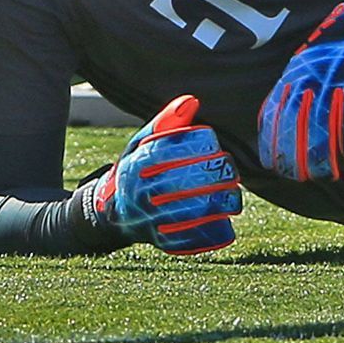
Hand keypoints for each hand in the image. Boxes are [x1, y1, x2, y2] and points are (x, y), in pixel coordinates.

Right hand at [90, 94, 242, 254]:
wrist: (110, 211)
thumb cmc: (136, 169)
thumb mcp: (143, 143)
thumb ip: (168, 122)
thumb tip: (192, 101)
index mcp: (138, 164)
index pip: (177, 151)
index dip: (204, 149)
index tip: (217, 149)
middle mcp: (141, 192)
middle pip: (188, 181)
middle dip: (217, 176)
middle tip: (231, 173)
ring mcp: (149, 219)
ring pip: (193, 212)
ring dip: (220, 204)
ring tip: (233, 197)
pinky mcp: (159, 241)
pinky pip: (191, 238)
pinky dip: (211, 231)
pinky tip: (224, 221)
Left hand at [258, 2, 343, 181]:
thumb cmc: (326, 46)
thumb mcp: (296, 66)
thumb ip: (285, 93)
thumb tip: (272, 123)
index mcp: (289, 80)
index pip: (273, 121)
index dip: (272, 148)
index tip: (275, 168)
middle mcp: (306, 83)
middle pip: (296, 130)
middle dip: (297, 160)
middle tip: (302, 178)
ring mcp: (331, 83)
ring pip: (324, 128)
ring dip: (325, 156)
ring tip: (328, 175)